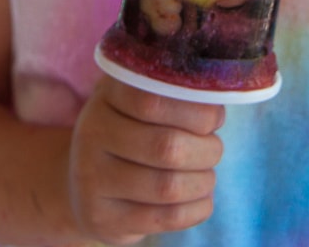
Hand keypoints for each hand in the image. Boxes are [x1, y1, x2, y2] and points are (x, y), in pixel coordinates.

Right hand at [68, 76, 224, 243]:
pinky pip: (167, 218)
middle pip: (167, 146)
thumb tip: (220, 92)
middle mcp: (92, 134)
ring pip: (168, 186)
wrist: (88, 178)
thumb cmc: (135, 128)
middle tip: (214, 148)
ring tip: (206, 174)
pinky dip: (197, 208)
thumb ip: (177, 89)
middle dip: (207, 150)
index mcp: (107, 96)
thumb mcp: (145, 97)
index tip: (215, 117)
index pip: (154, 100)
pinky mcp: (102, 218)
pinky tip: (200, 198)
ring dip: (203, 181)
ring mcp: (92, 180)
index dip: (197, 111)